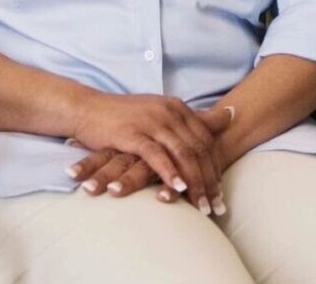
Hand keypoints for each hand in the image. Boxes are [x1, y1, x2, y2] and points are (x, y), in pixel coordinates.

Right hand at [68, 94, 227, 213]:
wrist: (86, 109)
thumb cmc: (123, 116)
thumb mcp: (159, 114)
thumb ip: (190, 120)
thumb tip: (229, 116)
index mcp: (178, 108)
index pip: (206, 140)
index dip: (216, 167)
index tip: (220, 194)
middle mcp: (169, 112)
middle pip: (199, 149)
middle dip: (209, 180)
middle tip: (215, 206)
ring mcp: (152, 121)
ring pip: (183, 153)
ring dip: (195, 182)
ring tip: (201, 205)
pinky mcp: (133, 133)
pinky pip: (157, 155)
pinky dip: (170, 173)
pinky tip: (178, 188)